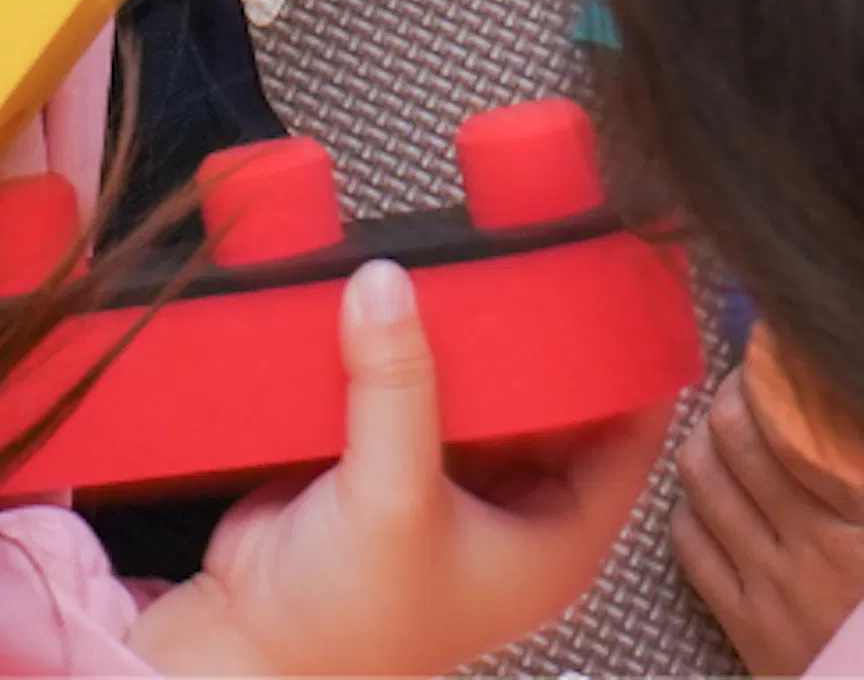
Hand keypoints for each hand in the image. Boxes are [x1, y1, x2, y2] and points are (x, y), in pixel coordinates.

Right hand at [131, 261, 669, 674]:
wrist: (254, 640)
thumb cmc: (354, 613)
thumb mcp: (393, 499)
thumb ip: (395, 388)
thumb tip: (388, 280)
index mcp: (556, 539)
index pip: (626, 438)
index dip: (631, 366)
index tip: (622, 284)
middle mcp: (513, 510)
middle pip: (549, 404)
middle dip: (536, 336)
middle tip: (527, 244)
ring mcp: (447, 484)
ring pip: (475, 393)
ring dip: (461, 336)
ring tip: (458, 252)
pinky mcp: (382, 461)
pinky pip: (407, 389)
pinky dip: (399, 347)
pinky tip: (387, 291)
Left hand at [677, 363, 863, 674]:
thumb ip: (857, 468)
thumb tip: (836, 414)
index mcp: (862, 530)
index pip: (794, 428)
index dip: (770, 376)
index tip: (770, 352)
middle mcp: (812, 553)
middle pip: (734, 438)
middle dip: (731, 398)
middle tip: (743, 385)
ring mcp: (772, 589)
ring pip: (701, 479)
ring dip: (703, 441)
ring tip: (720, 430)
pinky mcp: (745, 626)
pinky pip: (688, 541)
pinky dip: (690, 506)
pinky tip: (710, 497)